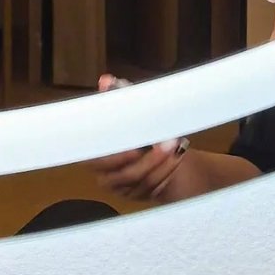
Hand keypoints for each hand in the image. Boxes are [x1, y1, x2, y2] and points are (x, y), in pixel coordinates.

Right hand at [88, 75, 188, 200]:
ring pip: (142, 181)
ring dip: (161, 164)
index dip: (116, 156)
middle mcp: (107, 175)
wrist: (160, 149)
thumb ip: (118, 96)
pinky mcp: (141, 194)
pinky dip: (167, 171)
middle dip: (148, 160)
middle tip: (168, 142)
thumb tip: (106, 80)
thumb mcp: (129, 110)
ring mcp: (125, 188)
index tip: (135, 147)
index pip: (98, 160)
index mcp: (96, 153)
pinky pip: (154, 187)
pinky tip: (178, 157)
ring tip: (177, 146)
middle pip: (124, 174)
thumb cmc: (138, 125)